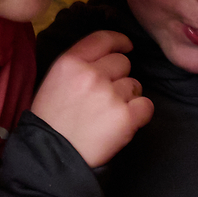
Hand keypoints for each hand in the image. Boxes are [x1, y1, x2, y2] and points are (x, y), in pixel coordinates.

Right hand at [31, 30, 152, 167]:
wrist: (51, 158)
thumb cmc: (51, 122)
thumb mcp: (54, 82)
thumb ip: (78, 65)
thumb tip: (106, 56)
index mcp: (71, 62)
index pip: (104, 39)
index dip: (119, 41)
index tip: (126, 47)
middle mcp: (92, 74)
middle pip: (123, 62)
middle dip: (119, 76)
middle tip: (104, 97)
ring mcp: (111, 95)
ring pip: (135, 85)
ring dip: (127, 97)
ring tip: (107, 115)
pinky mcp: (126, 117)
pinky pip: (146, 106)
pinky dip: (139, 114)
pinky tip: (123, 123)